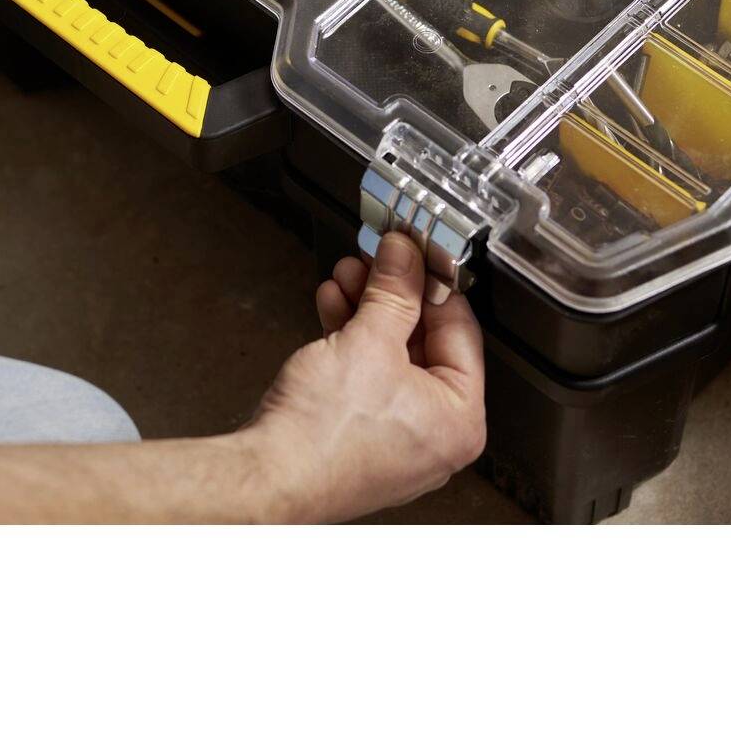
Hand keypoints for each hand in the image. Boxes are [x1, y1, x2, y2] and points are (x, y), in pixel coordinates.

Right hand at [246, 231, 486, 520]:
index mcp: (460, 421)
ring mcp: (398, 440)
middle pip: (423, 342)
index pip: (460, 330)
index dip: (433, 283)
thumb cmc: (324, 436)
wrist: (269, 476)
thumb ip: (394, 291)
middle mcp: (436, 437)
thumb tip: (405, 257)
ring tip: (348, 277)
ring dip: (367, 311)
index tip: (415, 253)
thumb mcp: (369, 341)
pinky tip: (334, 309)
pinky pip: (367, 378)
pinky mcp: (362, 437)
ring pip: (390, 357)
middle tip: (378, 260)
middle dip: (391, 295)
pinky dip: (352, 342)